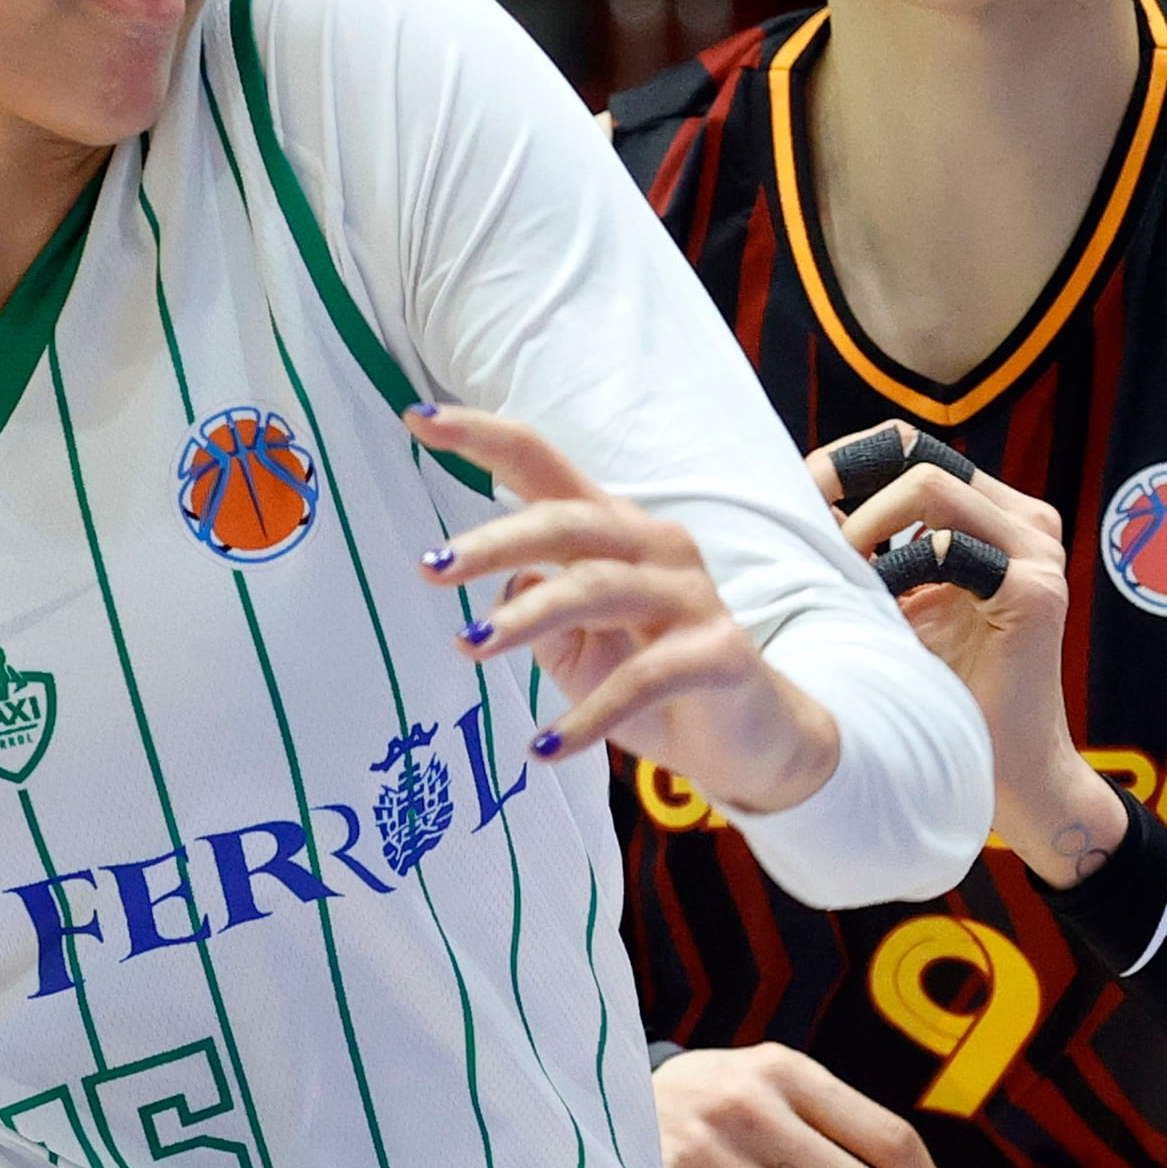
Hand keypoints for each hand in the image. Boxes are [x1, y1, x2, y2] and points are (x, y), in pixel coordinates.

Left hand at [410, 408, 840, 816]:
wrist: (747, 741)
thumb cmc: (651, 685)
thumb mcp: (577, 648)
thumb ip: (536, 608)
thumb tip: (501, 590)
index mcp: (613, 532)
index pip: (542, 466)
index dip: (483, 438)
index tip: (418, 418)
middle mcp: (654, 547)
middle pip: (567, 522)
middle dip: (494, 540)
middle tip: (431, 569)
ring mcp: (690, 596)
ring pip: (598, 588)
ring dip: (527, 617)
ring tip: (469, 647)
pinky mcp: (717, 653)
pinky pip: (644, 677)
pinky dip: (587, 715)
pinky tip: (543, 749)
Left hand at [806, 426, 1107, 877]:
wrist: (1006, 770)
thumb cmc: (944, 691)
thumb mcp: (896, 602)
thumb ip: (867, 549)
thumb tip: (794, 499)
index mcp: (994, 516)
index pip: (912, 448)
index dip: (849, 460)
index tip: (798, 494)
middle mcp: (1024, 521)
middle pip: (919, 453)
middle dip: (849, 480)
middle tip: (805, 527)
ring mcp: (1036, 552)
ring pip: (932, 485)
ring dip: (868, 524)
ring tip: (840, 573)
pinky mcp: (1034, 591)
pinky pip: (950, 547)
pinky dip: (897, 566)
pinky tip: (874, 604)